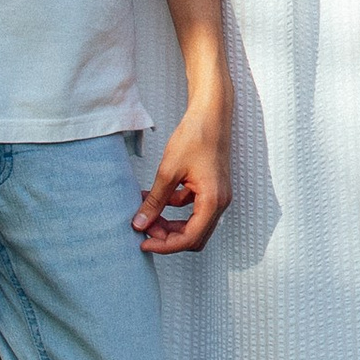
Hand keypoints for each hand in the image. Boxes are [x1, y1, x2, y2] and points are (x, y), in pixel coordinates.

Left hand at [134, 91, 232, 253]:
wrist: (211, 113)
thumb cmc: (196, 137)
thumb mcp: (168, 171)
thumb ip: (154, 201)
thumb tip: (139, 224)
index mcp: (213, 200)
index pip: (190, 238)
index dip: (165, 245)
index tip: (143, 243)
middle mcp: (220, 201)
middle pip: (194, 236)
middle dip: (168, 237)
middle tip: (144, 227)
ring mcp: (217, 195)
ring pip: (193, 224)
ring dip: (170, 224)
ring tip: (146, 212)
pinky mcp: (211, 188)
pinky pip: (193, 209)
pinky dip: (173, 209)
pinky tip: (155, 196)